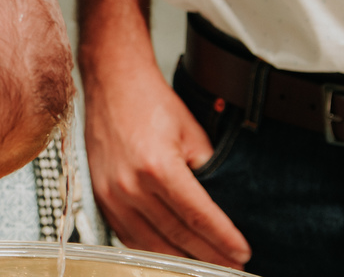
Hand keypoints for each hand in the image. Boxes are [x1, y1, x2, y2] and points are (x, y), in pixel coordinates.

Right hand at [84, 59, 250, 268]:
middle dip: (209, 255)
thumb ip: (208, 170)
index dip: (224, 239)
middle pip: (177, 235)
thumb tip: (223, 204)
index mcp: (157, 166)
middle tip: (231, 267)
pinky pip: (128, 236)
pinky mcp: (101, 197)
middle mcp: (130, 184)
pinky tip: (171, 254)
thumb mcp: (191, 133)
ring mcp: (111, 194)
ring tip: (205, 266)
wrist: (112, 84)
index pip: (198, 215)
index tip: (242, 253)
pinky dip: (152, 250)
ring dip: (181, 260)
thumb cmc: (149, 102)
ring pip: (152, 244)